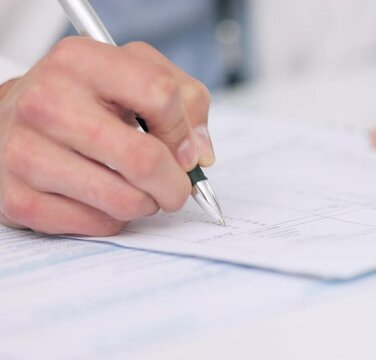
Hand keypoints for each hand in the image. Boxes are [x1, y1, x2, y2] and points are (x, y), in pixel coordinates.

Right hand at [0, 37, 214, 235]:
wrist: (10, 121)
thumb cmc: (82, 98)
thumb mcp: (133, 74)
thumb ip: (184, 100)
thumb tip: (199, 154)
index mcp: (79, 61)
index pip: (160, 95)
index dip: (184, 130)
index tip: (185, 149)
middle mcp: (46, 103)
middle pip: (144, 159)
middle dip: (175, 184)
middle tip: (176, 187)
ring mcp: (26, 153)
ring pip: (124, 201)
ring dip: (146, 203)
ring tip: (137, 189)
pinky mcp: (18, 198)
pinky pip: (98, 225)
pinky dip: (114, 219)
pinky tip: (102, 198)